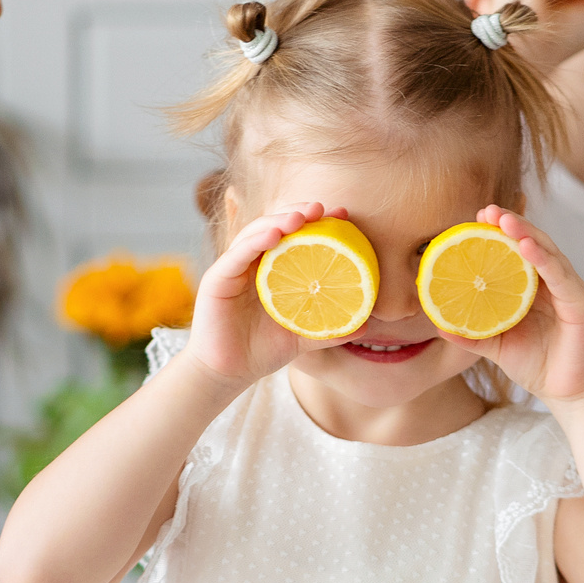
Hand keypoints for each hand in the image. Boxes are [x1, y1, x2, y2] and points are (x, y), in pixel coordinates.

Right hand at [180, 200, 336, 391]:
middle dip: (298, 212)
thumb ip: (330, 328)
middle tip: (323, 208)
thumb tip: (366, 325)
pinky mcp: (217, 279)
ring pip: (255, 233)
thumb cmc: (262, 351)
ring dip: (278, 220)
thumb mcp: (303, 337)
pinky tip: (275, 235)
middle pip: (274, 226)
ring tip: (301, 217)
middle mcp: (251, 263)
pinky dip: (255, 241)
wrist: (228, 374)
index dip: (316, 222)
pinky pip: (237, 254)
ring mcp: (233, 268)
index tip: (342, 215)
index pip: (293, 236)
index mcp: (271, 270)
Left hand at [436, 207, 583, 405]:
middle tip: (486, 210)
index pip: (518, 252)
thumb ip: (471, 333)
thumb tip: (438, 323)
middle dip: (510, 224)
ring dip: (525, 233)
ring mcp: (570, 290)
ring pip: (548, 252)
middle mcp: (555, 283)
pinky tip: (526, 246)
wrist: (568, 396)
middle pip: (533, 243)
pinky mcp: (581, 303)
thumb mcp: (496, 346)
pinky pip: (561, 275)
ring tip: (503, 220)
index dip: (499, 233)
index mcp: (536, 288)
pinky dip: (543, 258)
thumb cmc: (537, 367)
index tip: (476, 218)